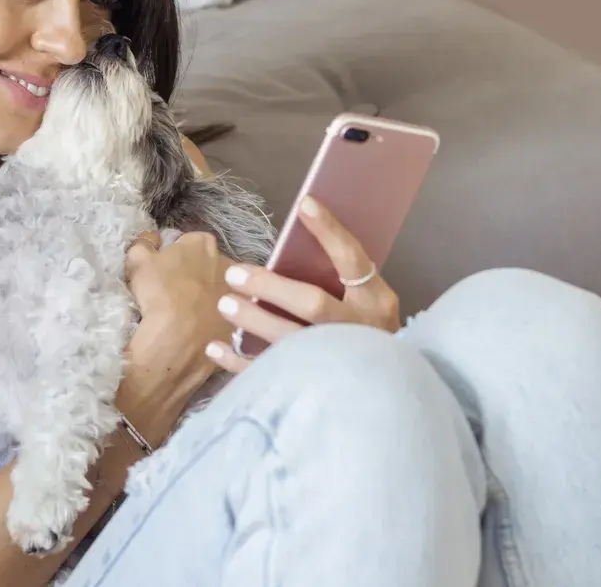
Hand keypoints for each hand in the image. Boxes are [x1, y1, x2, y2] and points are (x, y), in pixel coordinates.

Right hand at [117, 230, 234, 437]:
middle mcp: (227, 262)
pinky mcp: (240, 321)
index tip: (166, 268)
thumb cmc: (159, 292)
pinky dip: (215, 320)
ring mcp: (238, 293)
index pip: (190, 240)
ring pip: (220, 290)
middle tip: (176, 290)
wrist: (179, 338)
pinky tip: (199, 330)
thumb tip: (152, 238)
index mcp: (203, 243)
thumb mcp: (138, 260)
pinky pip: (225, 316)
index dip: (177, 253)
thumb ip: (143, 243)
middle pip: (209, 264)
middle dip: (197, 273)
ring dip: (208, 296)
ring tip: (188, 313)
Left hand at [206, 196, 401, 372]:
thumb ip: (339, 278)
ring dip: (253, 321)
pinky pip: (270, 374)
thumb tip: (293, 242)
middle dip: (270, 287)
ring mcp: (335, 362)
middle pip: (312, 303)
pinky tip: (214, 347)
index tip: (304, 205)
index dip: (330, 231)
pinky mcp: (313, 388)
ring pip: (289, 340)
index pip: (352, 260)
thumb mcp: (366, 302)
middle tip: (233, 274)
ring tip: (224, 304)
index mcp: (374, 301)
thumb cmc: (365, 332)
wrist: (386, 396)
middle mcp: (356, 330)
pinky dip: (239, 362)